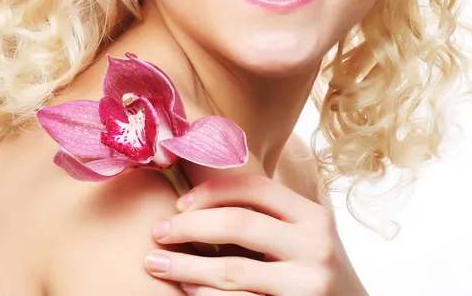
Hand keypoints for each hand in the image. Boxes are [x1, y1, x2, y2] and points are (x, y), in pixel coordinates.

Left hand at [145, 173, 367, 295]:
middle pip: (238, 224)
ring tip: (156, 262)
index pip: (255, 187)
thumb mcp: (305, 234)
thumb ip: (271, 214)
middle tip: (157, 231)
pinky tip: (187, 289)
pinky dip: (206, 295)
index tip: (180, 203)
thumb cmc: (315, 269)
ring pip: (232, 270)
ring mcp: (307, 284)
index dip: (212, 191)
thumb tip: (204, 194)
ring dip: (185, 266)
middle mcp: (315, 245)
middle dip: (189, 226)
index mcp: (313, 215)